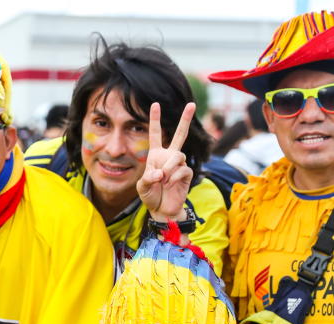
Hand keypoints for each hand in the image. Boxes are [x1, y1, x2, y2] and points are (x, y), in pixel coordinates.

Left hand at [136, 102, 195, 221]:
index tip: (155, 104)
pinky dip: (173, 177)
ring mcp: (179, 164)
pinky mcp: (187, 173)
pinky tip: (169, 184)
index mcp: (156, 155)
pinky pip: (182, 169)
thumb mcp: (142, 187)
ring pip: (178, 155)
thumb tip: (161, 173)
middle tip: (192, 104)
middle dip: (185, 120)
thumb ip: (148, 178)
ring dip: (168, 167)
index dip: (155, 120)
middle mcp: (169, 156)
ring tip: (163, 179)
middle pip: (180, 135)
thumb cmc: (150, 196)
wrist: (162, 209)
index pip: (155, 134)